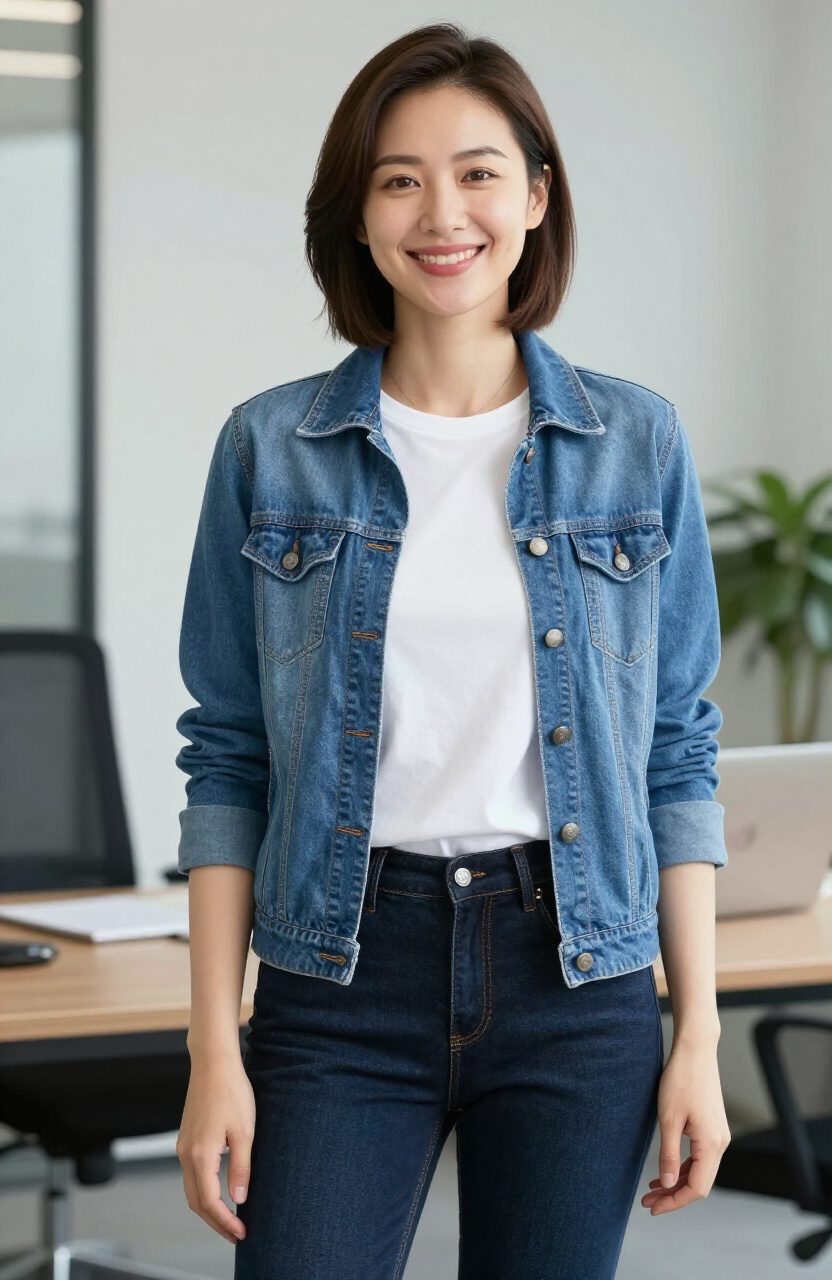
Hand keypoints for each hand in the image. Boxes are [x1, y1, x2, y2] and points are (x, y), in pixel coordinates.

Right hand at [176, 1052, 255, 1243]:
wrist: (213, 1063)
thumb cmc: (231, 1091)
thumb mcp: (244, 1132)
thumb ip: (241, 1167)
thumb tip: (239, 1199)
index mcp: (200, 1155)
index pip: (209, 1202)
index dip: (225, 1222)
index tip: (242, 1233)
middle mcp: (186, 1154)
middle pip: (196, 1202)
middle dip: (215, 1222)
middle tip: (236, 1234)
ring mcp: (183, 1146)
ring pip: (191, 1189)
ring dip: (209, 1208)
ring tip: (230, 1219)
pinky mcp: (186, 1138)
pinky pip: (192, 1174)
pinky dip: (204, 1191)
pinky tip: (220, 1192)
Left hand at [641, 1040, 730, 1214]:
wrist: (695, 1050)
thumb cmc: (681, 1079)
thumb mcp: (669, 1119)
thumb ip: (669, 1155)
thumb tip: (668, 1184)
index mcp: (712, 1144)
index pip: (697, 1188)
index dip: (675, 1201)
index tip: (653, 1207)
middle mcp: (720, 1143)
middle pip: (699, 1183)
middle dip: (674, 1194)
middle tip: (648, 1201)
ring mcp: (718, 1135)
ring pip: (699, 1170)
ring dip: (677, 1180)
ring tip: (652, 1187)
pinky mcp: (712, 1127)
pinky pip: (700, 1156)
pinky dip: (683, 1166)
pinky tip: (666, 1168)